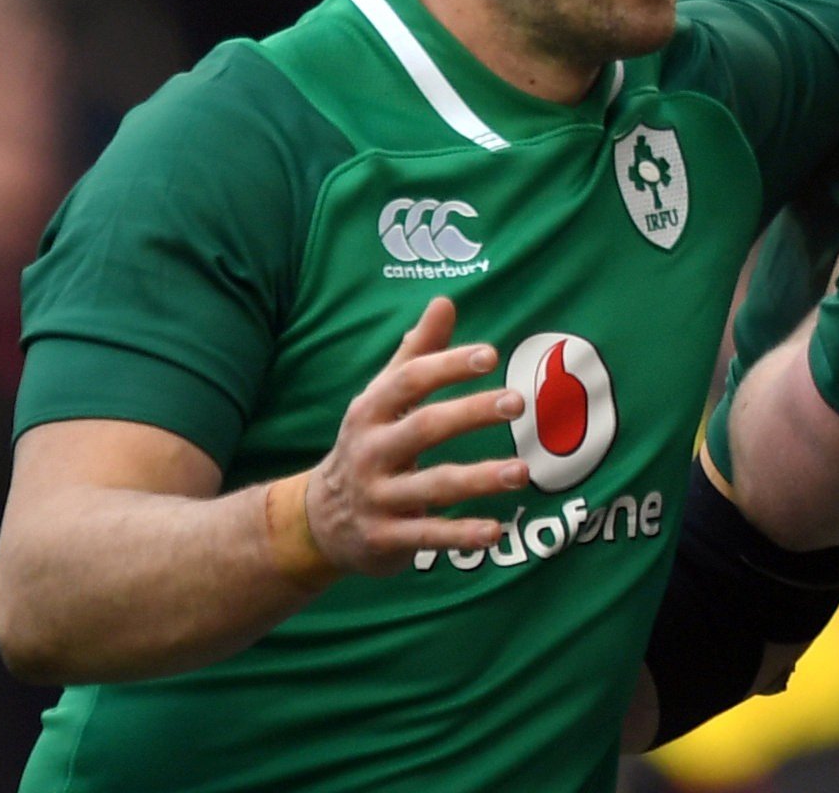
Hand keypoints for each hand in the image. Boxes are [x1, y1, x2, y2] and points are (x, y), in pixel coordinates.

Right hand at [302, 298, 529, 572]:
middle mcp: (370, 452)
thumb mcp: (382, 398)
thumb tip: (445, 301)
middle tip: (518, 401)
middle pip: (424, 428)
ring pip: (432, 486)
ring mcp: (377, 497)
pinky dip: (462, 535)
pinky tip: (497, 531)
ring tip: (523, 472)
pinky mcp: (385, 538)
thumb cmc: (368, 442)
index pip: (409, 382)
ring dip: (479, 479)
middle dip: (471, 414)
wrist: (315, 520)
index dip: (448, 365)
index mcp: (370, 412)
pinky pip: (428, 535)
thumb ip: (417, 353)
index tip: (491, 354)